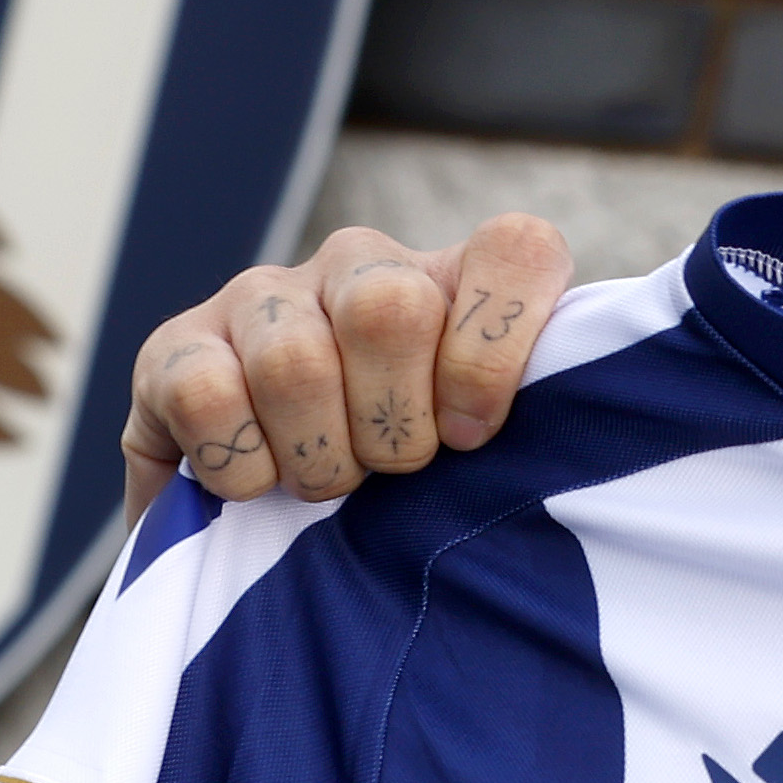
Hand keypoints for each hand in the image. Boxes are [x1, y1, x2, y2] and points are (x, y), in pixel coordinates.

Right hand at [120, 215, 575, 518]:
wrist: (269, 533)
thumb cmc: (406, 495)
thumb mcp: (486, 462)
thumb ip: (547, 422)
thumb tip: (607, 405)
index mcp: (452, 282)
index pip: (515, 250)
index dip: (497, 348)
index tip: (477, 435)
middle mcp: (357, 267)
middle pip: (390, 306)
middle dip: (395, 427)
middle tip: (389, 474)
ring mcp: (262, 298)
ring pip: (295, 358)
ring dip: (318, 458)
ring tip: (324, 486)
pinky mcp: (175, 346)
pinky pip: (208, 395)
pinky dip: (241, 464)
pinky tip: (254, 483)